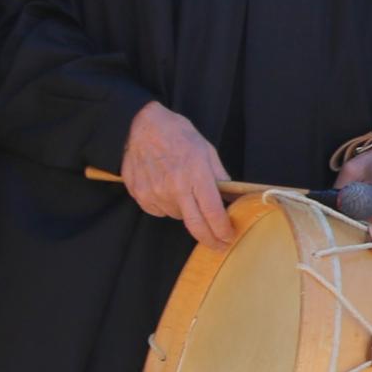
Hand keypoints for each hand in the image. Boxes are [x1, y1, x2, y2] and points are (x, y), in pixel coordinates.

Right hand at [120, 101, 237, 248]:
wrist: (140, 126)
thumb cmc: (177, 134)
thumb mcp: (206, 150)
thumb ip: (219, 176)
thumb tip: (231, 197)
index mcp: (196, 175)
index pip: (213, 213)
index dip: (223, 230)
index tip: (229, 237)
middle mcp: (175, 188)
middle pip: (196, 227)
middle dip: (211, 240)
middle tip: (219, 245)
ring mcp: (156, 193)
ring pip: (178, 217)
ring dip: (187, 213)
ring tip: (184, 192)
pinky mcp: (141, 195)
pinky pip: (160, 211)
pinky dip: (167, 206)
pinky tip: (167, 188)